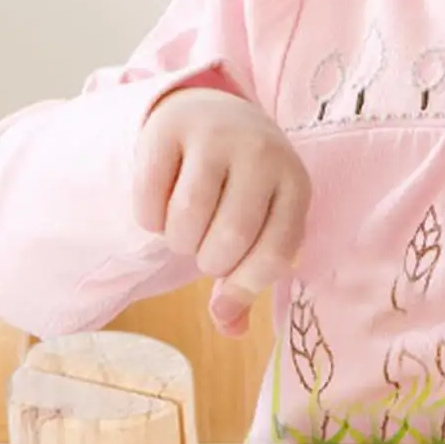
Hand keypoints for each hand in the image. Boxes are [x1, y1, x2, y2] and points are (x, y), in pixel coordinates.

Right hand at [133, 86, 310, 336]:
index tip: (224, 289)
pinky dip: (149, 219)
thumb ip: (247, 279)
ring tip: (184, 234)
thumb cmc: (243, 189)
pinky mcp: (169, 128)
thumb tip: (231, 329)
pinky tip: (159, 213)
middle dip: (208, 261)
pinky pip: (150, 196)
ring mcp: (216, 136)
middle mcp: (262, 155)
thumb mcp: (261, 227)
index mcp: (295, 186)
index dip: (243, 284)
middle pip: (229, 238)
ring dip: (179, 243)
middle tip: (204, 251)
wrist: (214, 114)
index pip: (273, 255)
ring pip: (187, 218)